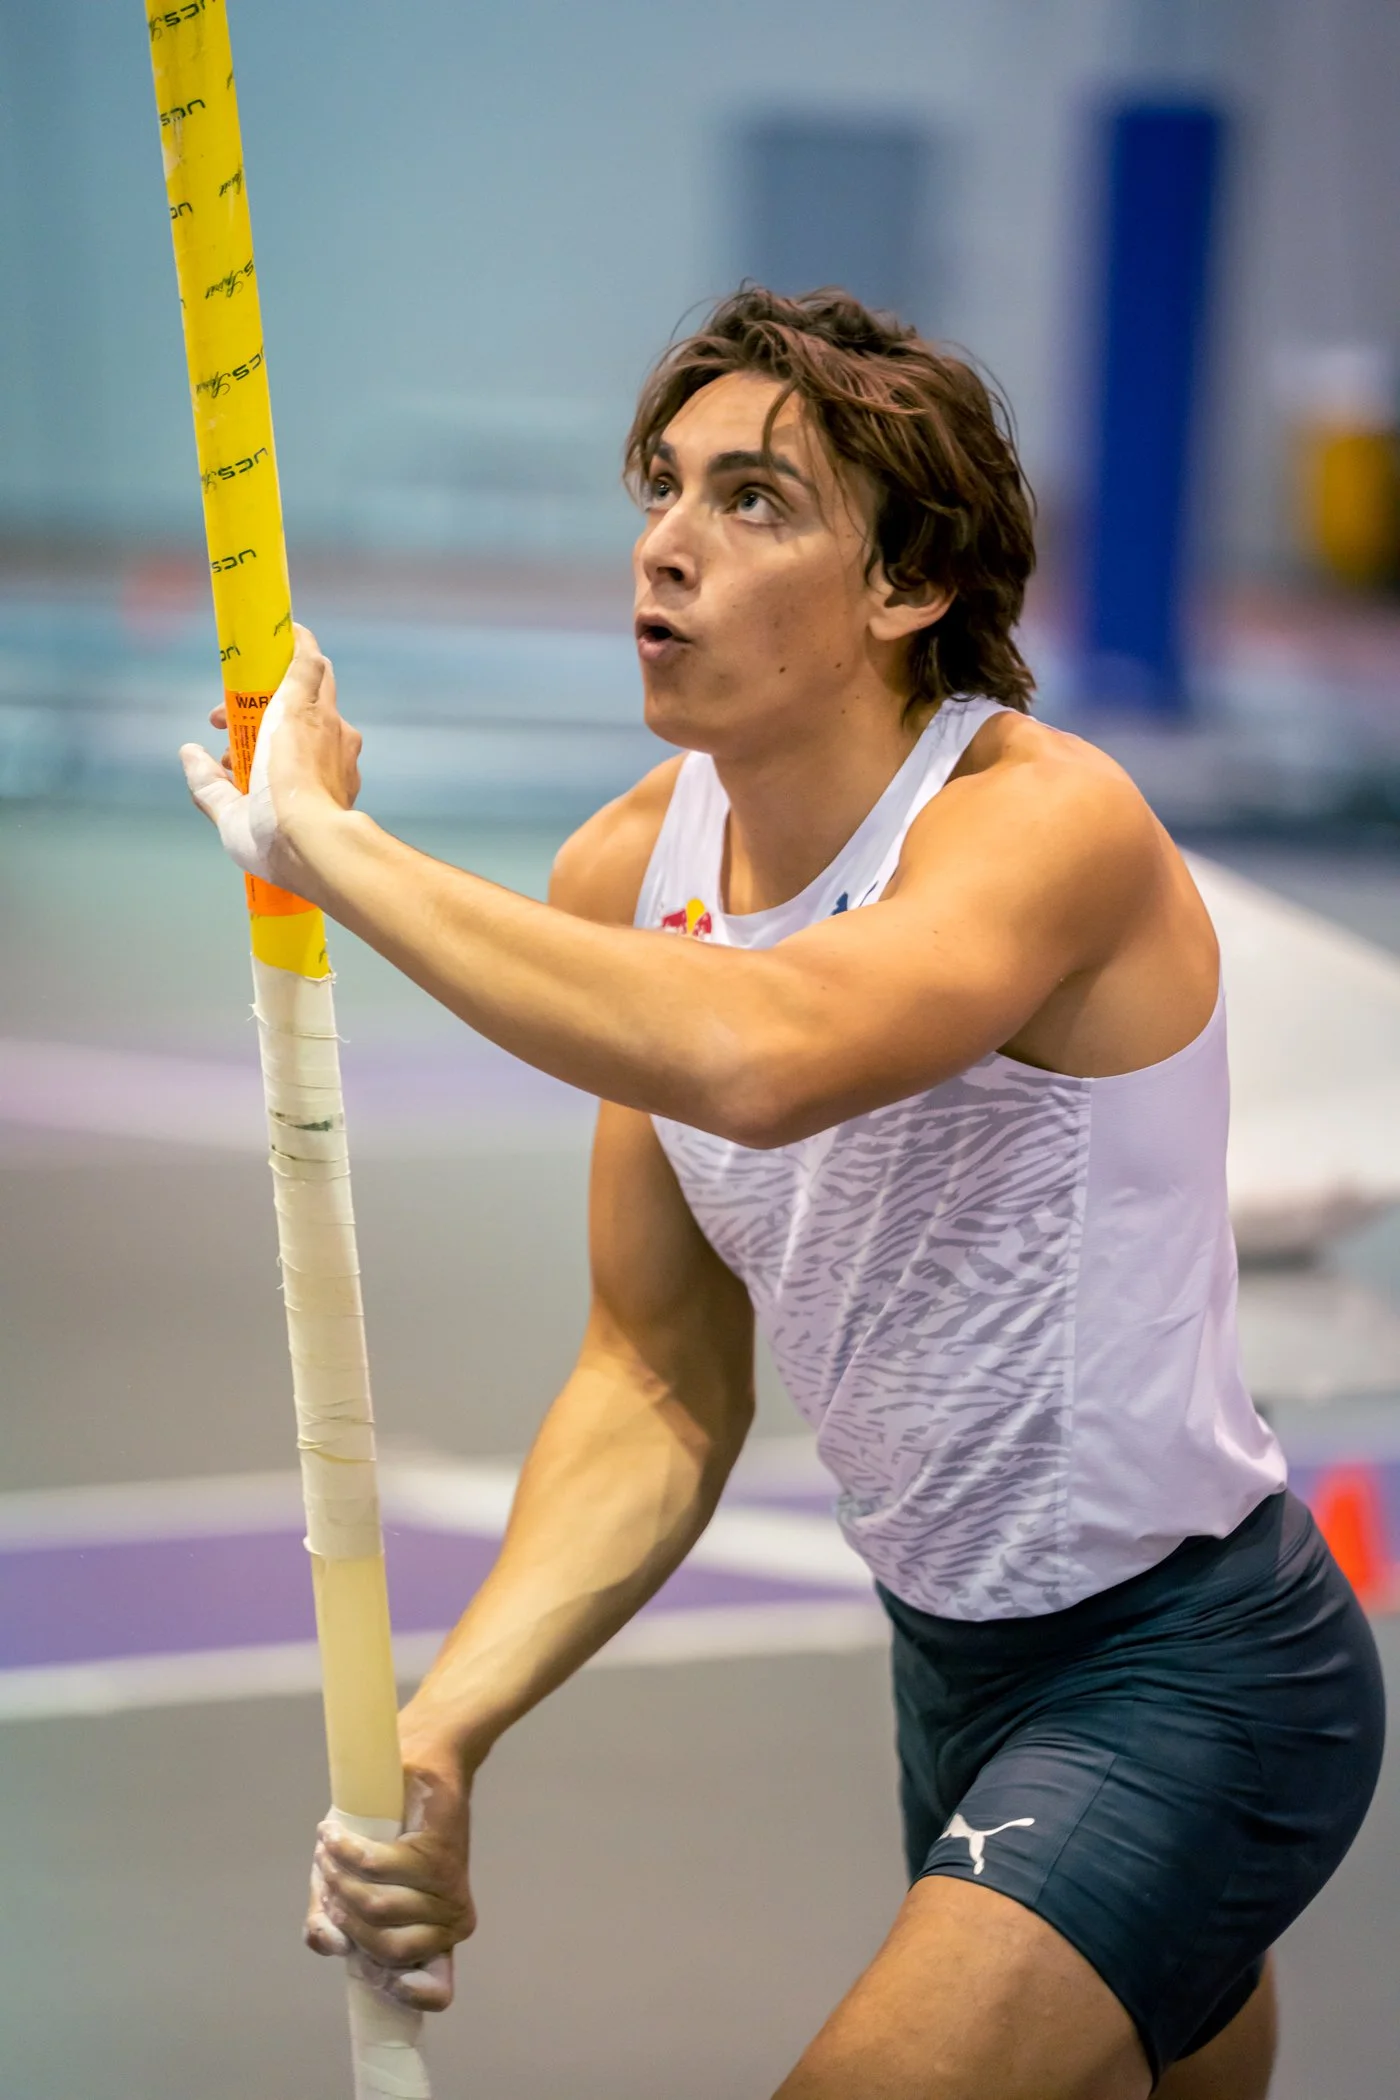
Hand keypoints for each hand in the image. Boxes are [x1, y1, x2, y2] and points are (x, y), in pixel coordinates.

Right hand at [179, 623, 362, 891]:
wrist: (320, 853)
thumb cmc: (276, 816)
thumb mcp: (229, 797)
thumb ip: (207, 777)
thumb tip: (190, 756)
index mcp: (298, 711)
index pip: (306, 660)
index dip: (293, 645)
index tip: (278, 639)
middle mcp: (329, 725)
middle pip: (315, 683)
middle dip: (276, 690)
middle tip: (235, 715)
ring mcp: (346, 754)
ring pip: (320, 724)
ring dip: (287, 732)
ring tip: (247, 763)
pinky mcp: (352, 782)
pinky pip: (330, 757)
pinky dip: (305, 761)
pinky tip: (279, 786)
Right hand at [304, 1752, 476, 2011]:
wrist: (413, 1776)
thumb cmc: (384, 1839)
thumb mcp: (349, 1892)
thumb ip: (332, 1927)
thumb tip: (333, 1947)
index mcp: (439, 1939)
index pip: (435, 1992)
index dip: (396, 1988)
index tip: (359, 1962)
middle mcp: (454, 1922)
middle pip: (381, 1947)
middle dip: (342, 1916)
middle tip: (326, 1879)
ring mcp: (448, 1888)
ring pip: (376, 1907)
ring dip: (337, 1877)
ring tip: (327, 1852)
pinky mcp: (436, 1852)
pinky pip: (375, 1866)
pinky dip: (343, 1850)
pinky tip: (331, 1836)